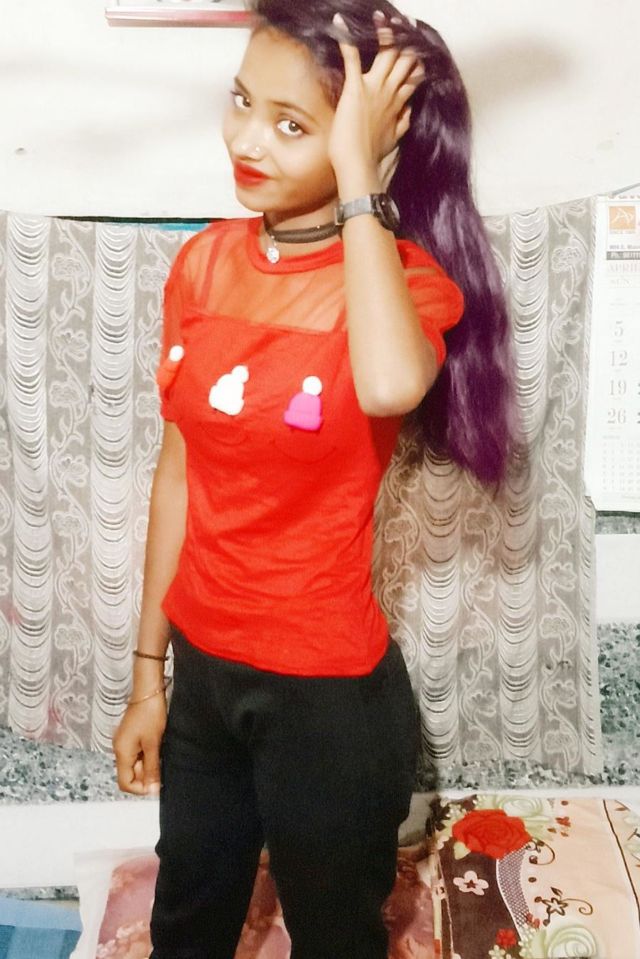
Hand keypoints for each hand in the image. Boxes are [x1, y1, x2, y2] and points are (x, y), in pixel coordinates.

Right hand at [113, 694, 166, 796]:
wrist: (148, 691)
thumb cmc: (150, 713)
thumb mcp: (153, 744)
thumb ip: (152, 768)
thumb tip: (152, 789)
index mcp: (121, 753)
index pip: (125, 784)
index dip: (140, 789)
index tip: (155, 785)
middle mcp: (119, 749)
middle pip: (129, 775)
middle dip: (145, 776)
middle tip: (161, 768)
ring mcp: (124, 742)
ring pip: (134, 765)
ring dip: (147, 765)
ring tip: (159, 754)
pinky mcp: (130, 737)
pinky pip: (136, 754)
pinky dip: (146, 756)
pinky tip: (156, 748)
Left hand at [329, 12, 423, 194]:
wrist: (359, 167)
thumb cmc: (372, 157)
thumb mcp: (394, 139)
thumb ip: (402, 122)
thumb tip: (408, 113)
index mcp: (397, 103)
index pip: (412, 75)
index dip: (415, 60)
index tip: (417, 49)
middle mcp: (389, 92)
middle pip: (404, 60)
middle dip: (406, 42)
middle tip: (405, 24)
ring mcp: (374, 89)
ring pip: (387, 54)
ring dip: (385, 34)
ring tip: (382, 17)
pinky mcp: (355, 89)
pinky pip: (353, 58)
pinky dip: (347, 39)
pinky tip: (340, 23)